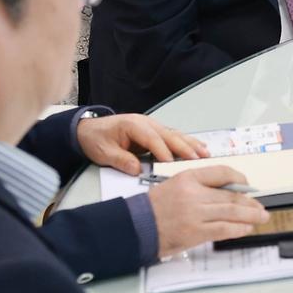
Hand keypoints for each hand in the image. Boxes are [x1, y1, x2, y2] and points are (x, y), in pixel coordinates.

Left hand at [77, 112, 204, 174]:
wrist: (87, 129)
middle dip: (185, 148)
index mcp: (133, 125)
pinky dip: (187, 142)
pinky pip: (173, 136)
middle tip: (198, 159)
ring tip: (205, 154)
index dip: (163, 152)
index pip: (152, 139)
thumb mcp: (103, 152)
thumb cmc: (95, 139)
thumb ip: (121, 160)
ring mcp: (152, 125)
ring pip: (175, 134)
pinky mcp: (154, 131)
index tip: (172, 164)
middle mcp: (146, 123)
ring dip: (191, 144)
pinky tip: (199, 147)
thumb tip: (138, 170)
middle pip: (169, 135)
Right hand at [147, 163, 269, 259]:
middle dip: (250, 202)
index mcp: (187, 177)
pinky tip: (246, 228)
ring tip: (261, 217)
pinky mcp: (195, 232)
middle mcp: (193, 193)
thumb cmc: (153, 209)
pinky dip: (239, 228)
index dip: (240, 179)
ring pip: (232, 211)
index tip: (248, 186)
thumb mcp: (173, 186)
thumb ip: (198, 187)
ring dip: (251, 215)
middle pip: (231, 195)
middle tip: (260, 207)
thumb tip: (228, 192)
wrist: (134, 227)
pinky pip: (224, 228)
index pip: (222, 172)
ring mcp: (195, 213)